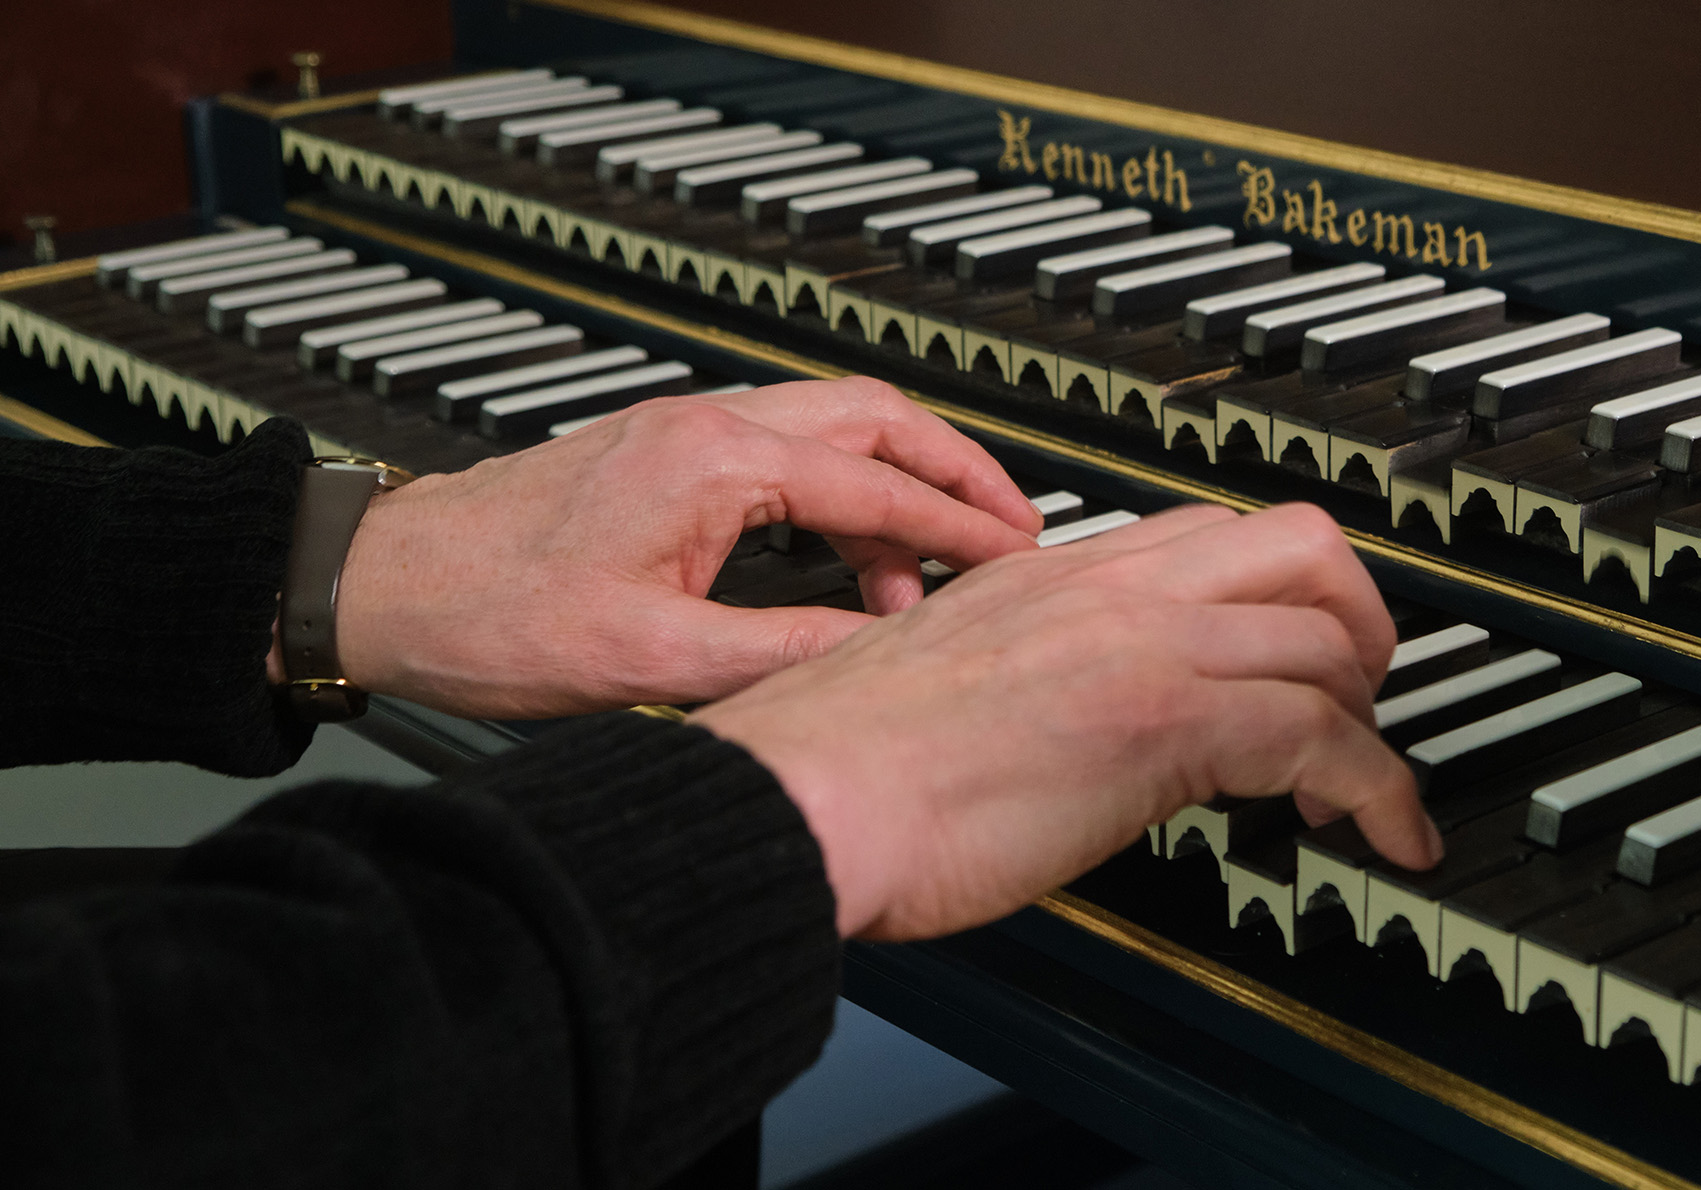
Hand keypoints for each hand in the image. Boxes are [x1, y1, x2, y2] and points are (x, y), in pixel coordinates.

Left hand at [322, 377, 1041, 717]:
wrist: (381, 585)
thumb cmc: (487, 615)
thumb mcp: (649, 660)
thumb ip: (782, 652)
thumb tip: (881, 656)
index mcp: (713, 464)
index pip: (877, 490)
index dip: (961, 529)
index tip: (1018, 559)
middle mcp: (706, 426)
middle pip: (874, 419)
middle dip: (955, 470)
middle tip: (1012, 527)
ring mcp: (683, 433)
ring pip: (833, 426)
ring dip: (898, 481)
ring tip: (934, 566)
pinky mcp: (662, 457)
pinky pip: (787, 450)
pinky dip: (841, 493)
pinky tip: (847, 556)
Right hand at [691, 503, 1436, 941]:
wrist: (799, 799)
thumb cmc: (837, 768)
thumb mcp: (947, 685)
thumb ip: (1026, 678)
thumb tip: (1076, 730)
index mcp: (1049, 575)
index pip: (1207, 539)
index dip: (1274, 598)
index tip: (1288, 658)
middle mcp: (1105, 586)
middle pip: (1299, 545)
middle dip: (1357, 621)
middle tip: (1354, 697)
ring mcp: (1140, 640)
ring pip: (1328, 631)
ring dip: (1369, 714)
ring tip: (1359, 785)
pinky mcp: (1165, 715)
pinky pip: (1326, 735)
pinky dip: (1383, 789)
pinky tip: (1387, 834)